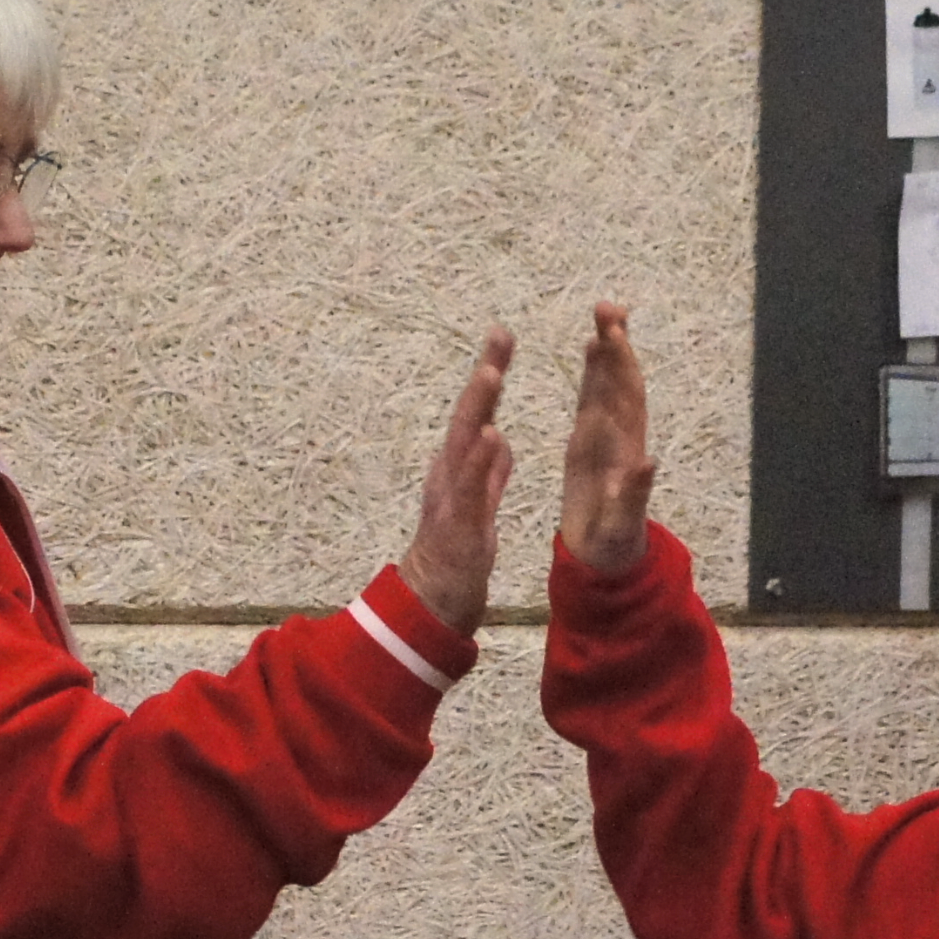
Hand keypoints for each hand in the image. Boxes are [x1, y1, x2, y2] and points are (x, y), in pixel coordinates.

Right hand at [398, 326, 517, 634]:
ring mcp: (451, 497)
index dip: (489, 374)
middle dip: (484, 372)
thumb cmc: (457, 555)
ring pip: (463, 443)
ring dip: (477, 406)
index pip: (477, 413)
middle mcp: (449, 474)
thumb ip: (490, 472)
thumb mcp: (480, 506)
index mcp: (459, 469)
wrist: (435, 603)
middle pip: (467, 414)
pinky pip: (469, 486)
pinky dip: (478, 459)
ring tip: (492, 371)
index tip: (503, 337)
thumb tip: (497, 437)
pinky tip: (490, 434)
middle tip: (501, 334)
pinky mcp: (458, 523)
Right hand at [558, 302, 654, 575]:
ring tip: (604, 314)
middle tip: (607, 305)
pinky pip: (592, 400)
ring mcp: (606, 438)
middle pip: (620, 382)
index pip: (625, 397)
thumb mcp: (622, 522)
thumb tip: (648, 462)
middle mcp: (620, 437)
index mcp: (626, 450)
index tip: (613, 331)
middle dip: (616, 344)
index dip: (620, 364)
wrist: (605, 558)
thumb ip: (635, 493)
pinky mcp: (589, 443)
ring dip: (607, 350)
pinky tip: (592, 349)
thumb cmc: (614, 543)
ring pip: (608, 385)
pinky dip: (593, 373)